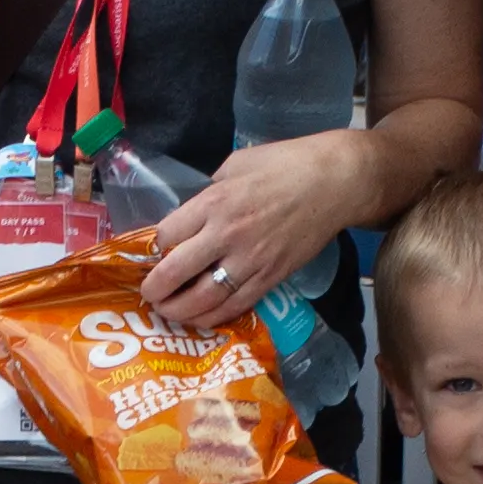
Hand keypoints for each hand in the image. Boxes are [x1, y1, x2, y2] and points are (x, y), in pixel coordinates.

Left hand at [133, 130, 371, 329]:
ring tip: (168, 312)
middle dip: (155, 289)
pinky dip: (213, 318)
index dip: (155, 248)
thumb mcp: (236, 165)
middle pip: (176, 272)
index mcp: (215, 201)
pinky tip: (200, 319)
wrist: (334, 183)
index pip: (167, 235)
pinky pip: (235, 306)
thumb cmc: (285, 164)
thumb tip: (195, 213)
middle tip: (148, 295)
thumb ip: (211, 191)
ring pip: (204, 299)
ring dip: (179, 311)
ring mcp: (250, 260)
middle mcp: (227, 234)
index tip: (156, 252)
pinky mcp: (271, 277)